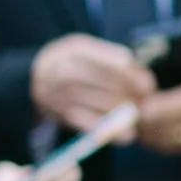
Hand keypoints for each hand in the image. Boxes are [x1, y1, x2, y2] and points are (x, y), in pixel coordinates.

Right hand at [30, 30, 151, 131]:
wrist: (30, 80)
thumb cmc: (64, 60)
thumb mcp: (79, 45)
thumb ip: (105, 51)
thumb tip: (132, 61)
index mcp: (75, 52)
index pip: (111, 65)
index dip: (134, 77)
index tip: (150, 84)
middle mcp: (68, 74)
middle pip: (110, 87)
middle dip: (135, 95)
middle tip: (148, 101)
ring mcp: (65, 97)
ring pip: (104, 106)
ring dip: (127, 113)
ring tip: (141, 115)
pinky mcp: (65, 116)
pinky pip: (91, 125)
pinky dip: (111, 132)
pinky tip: (127, 135)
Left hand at [132, 34, 180, 152]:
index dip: (158, 106)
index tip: (138, 103)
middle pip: (172, 125)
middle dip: (145, 121)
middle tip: (122, 113)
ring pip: (170, 138)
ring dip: (146, 133)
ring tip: (126, 122)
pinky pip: (175, 146)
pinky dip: (155, 141)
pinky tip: (141, 132)